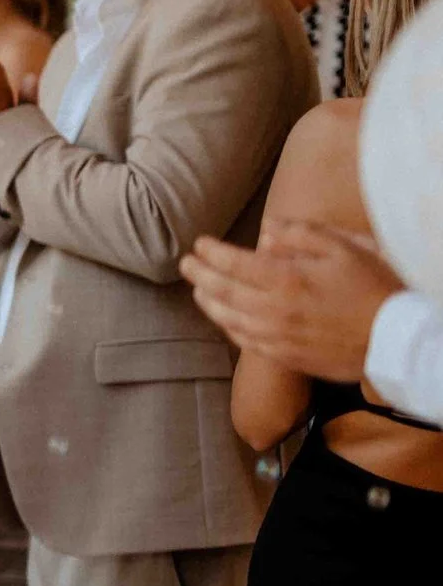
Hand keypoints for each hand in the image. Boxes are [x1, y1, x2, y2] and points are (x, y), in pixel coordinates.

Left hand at [182, 220, 404, 381]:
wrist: (399, 339)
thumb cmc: (375, 288)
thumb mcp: (345, 248)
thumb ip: (301, 234)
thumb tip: (266, 228)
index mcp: (286, 279)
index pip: (232, 263)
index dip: (211, 252)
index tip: (199, 243)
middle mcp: (273, 310)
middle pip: (221, 291)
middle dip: (199, 275)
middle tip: (185, 264)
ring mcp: (277, 337)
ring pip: (228, 319)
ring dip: (208, 303)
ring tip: (198, 290)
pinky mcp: (286, 356)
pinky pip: (245, 341)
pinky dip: (228, 327)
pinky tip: (224, 319)